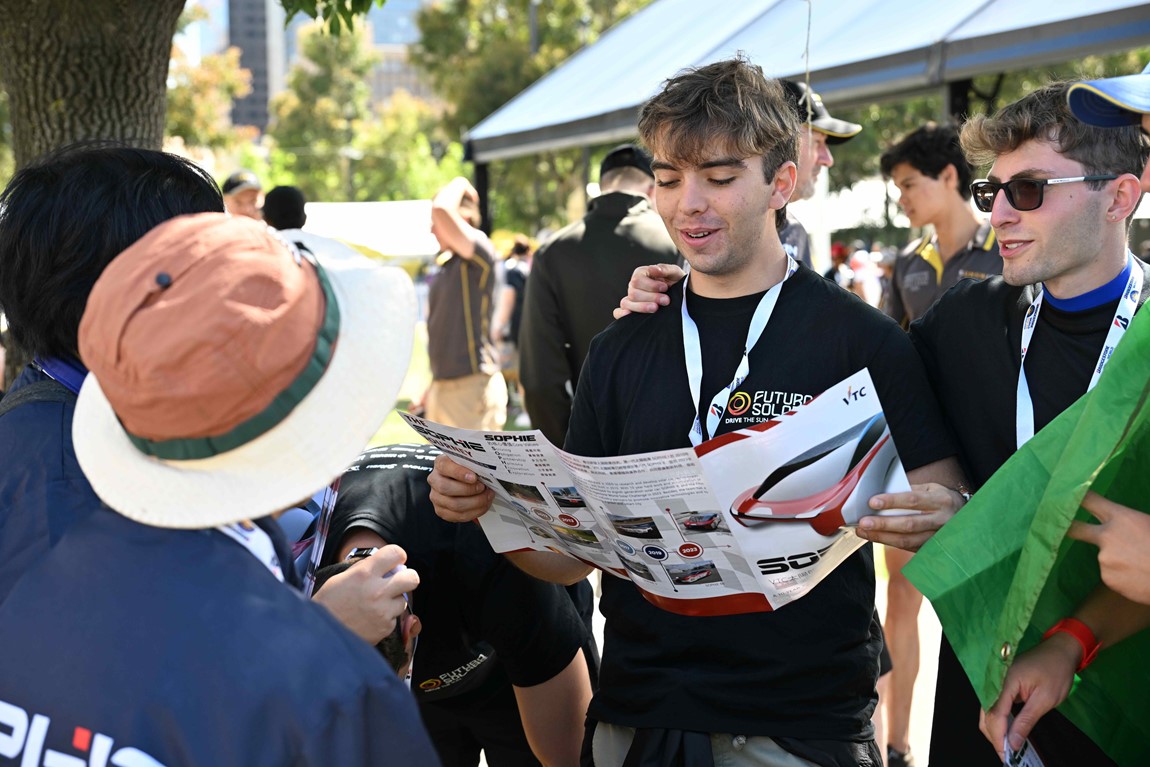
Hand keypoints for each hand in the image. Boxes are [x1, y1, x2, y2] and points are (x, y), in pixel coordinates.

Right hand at [311, 545, 419, 644]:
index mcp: (364, 574)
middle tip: (398, 581)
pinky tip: (370, 619)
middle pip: (412, 578)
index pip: (395, 553)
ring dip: (393, 601)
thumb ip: (364, 569)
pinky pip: (394, 619)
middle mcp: (377, 591)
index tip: (395, 561)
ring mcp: (383, 611)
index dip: (397, 555)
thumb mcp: (340, 578)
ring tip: (375, 605)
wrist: (320, 636)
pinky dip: (385, 618)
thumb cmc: (327, 605)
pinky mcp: (385, 628)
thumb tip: (384, 564)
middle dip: (407, 578)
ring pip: (402, 601)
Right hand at [428, 454, 495, 522]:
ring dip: (475, 502)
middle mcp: (435, 480)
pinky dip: (474, 511)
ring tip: (487, 496)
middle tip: (483, 487)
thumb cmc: (467, 470)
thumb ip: (473, 464)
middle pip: (446, 488)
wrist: (463, 480)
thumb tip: (485, 471)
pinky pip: (458, 515)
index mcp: (440, 464)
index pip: (444, 466)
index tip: (474, 477)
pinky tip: (483, 505)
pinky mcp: (442, 511)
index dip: (459, 473)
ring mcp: (436, 497)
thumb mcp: (468, 461)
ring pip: (454, 504)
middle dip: (469, 490)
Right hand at [612, 263, 685, 318]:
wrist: (682, 296)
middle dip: (651, 297)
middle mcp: (633, 286)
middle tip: (666, 300)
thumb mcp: (675, 273)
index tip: (665, 288)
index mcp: (641, 274)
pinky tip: (630, 315)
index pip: (638, 280)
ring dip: (642, 307)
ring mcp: (630, 299)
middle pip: (633, 293)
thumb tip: (653, 269)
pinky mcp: (631, 310)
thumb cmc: (676, 282)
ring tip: (656, 309)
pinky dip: (622, 314)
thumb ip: (665, 269)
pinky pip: (618, 312)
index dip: (651, 285)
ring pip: (626, 303)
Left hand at [855, 483, 965, 550]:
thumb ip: (911, 490)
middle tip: (864, 522)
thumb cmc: (944, 501)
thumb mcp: (933, 489)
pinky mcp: (933, 549)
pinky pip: (909, 548)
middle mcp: (942, 520)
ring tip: (864, 531)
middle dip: (884, 524)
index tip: (873, 502)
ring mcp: (938, 538)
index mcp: (941, 500)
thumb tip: (883, 491)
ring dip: (883, 537)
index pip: (913, 500)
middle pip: (909, 523)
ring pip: (908, 540)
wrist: (969, 519)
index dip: (892, 501)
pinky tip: (876, 538)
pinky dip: (891, 543)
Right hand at [981, 632, 1080, 757]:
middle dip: (994, 736)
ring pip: (987, 711)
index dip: (998, 737)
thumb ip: (1026, 721)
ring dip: (995, 730)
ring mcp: (996, 682)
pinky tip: (1008, 732)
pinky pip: (994, 705)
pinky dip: (999, 720)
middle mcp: (995, 681)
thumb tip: (1013, 743)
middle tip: (1008, 756)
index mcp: (1005, 681)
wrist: (1059, 650)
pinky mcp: (1000, 684)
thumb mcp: (1045, 699)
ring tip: (1008, 747)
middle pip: (986, 714)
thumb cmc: (1056, 672)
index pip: (995, 715)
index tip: (1006, 756)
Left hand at [1068, 491, 1149, 604]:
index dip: (1075, 497)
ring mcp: (1104, 559)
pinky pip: (1113, 575)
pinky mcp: (1107, 578)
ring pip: (1106, 557)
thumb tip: (1120, 525)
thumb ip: (1130, 523)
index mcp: (1122, 517)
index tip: (1062, 495)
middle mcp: (1107, 537)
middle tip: (1061, 527)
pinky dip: (1124, 576)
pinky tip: (1140, 576)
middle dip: (1067, 527)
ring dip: (1119, 561)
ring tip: (1142, 564)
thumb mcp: (1148, 523)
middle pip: (1076, 529)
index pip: (1089, 500)